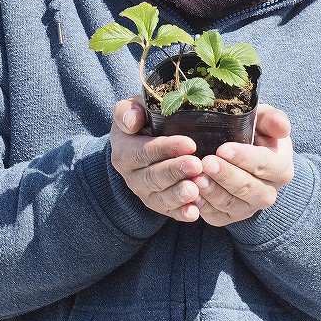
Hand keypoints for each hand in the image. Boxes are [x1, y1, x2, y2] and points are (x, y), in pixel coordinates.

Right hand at [110, 97, 202, 221]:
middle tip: (196, 165)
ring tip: (195, 189)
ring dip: (178, 195)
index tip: (190, 143)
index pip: (142, 151)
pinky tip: (194, 212)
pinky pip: (169, 212)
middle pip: (152, 177)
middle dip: (175, 171)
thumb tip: (131, 122)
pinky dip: (181, 213)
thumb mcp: (134, 108)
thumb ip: (128, 111)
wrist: (148, 137)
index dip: (165, 148)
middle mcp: (131, 175)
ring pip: (160, 197)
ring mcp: (145, 192)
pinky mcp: (159, 204)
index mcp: (124, 151)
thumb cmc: (145, 118)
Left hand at [191, 104, 293, 225]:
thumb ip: (273, 119)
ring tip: (196, 177)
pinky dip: (203, 206)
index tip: (222, 149)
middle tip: (206, 162)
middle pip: (248, 188)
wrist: (246, 155)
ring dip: (212, 192)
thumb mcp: (264, 120)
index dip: (243, 158)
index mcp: (281, 168)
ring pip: (231, 204)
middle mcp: (268, 193)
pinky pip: (217, 216)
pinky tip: (191, 192)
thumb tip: (283, 127)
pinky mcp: (231, 217)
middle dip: (225, 175)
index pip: (264, 164)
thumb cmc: (255, 133)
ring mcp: (249, 207)